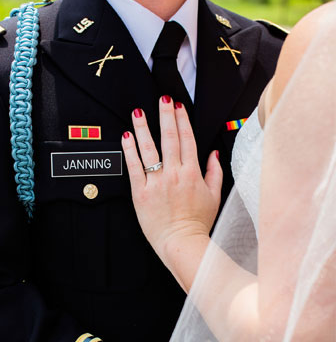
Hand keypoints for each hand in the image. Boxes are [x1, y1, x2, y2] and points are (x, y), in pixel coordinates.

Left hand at [122, 98, 222, 265]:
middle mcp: (174, 174)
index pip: (187, 140)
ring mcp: (157, 182)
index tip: (178, 106)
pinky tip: (126, 137)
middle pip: (170, 139)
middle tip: (163, 99)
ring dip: (144, 128)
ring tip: (138, 112)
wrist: (181, 242)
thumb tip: (213, 152)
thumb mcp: (215, 196)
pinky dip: (130, 151)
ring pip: (149, 149)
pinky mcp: (141, 192)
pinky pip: (134, 167)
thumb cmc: (197, 222)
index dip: (182, 120)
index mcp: (192, 173)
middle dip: (166, 116)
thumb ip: (214, 172)